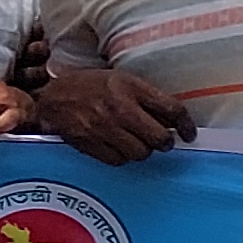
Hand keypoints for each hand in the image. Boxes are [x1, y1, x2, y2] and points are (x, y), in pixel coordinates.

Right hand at [33, 67, 193, 164]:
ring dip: (142, 150)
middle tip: (161, 141)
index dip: (185, 125)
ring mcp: (103, 127)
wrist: (53, 97)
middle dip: (164, 142)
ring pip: (140, 153)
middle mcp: (118, 108)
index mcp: (130, 87)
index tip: (188, 134)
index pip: (171, 109)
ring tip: (135, 142)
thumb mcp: (124, 80)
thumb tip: (175, 120)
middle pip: (158, 138)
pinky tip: (117, 146)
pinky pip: (118, 161)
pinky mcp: (89, 143)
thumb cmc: (92, 87)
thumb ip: (149, 98)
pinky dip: (122, 157)